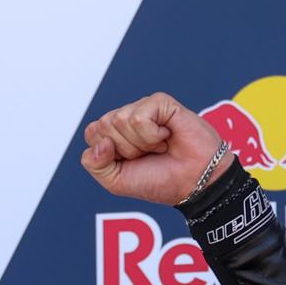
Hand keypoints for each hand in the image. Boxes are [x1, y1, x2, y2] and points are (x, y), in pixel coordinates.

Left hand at [81, 92, 227, 205]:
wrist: (193, 182)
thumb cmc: (159, 180)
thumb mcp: (115, 181)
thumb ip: (94, 164)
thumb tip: (101, 142)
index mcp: (113, 134)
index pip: (92, 133)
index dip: (108, 154)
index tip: (131, 162)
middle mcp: (126, 117)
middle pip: (103, 125)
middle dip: (125, 149)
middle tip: (148, 154)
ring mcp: (143, 108)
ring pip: (119, 120)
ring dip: (141, 143)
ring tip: (159, 146)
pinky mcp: (160, 102)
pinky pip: (139, 117)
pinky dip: (152, 135)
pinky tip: (167, 136)